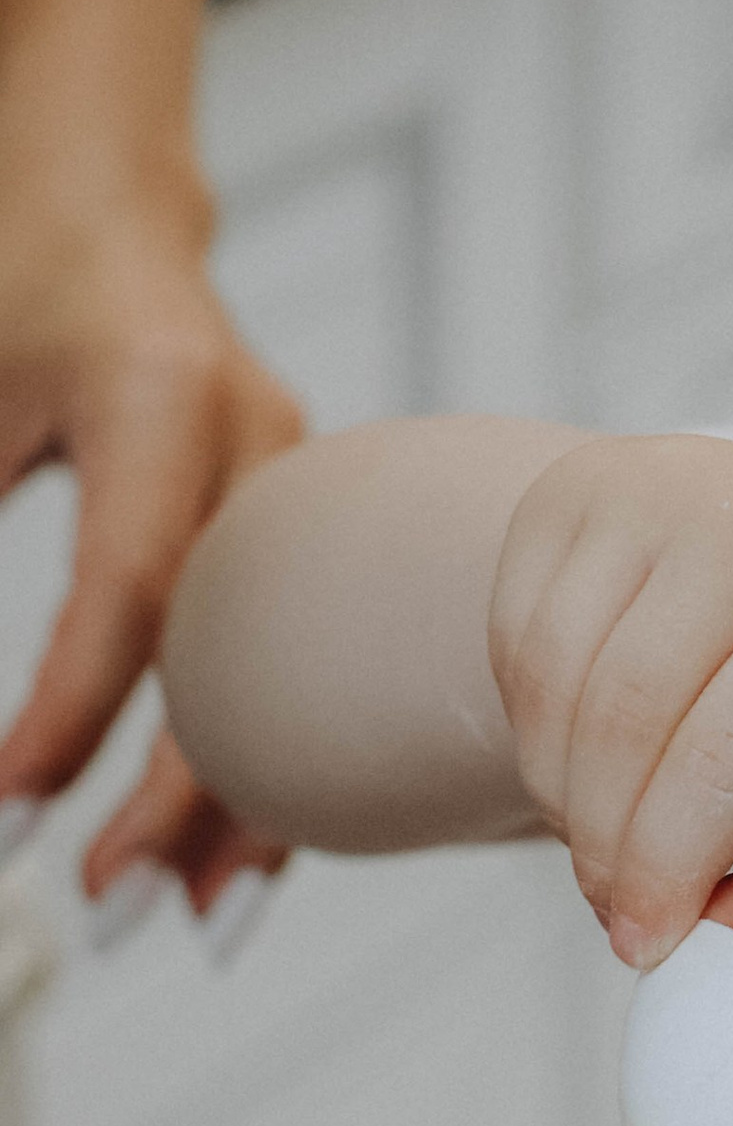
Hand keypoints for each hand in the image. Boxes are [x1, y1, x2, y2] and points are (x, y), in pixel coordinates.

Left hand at [0, 0, 305, 915]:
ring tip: (199, 920)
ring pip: (304, 670)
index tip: (12, 809)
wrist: (103, 205)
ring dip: (256, 802)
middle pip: (249, 649)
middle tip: (115, 907)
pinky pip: (309, 659)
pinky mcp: (310, 527)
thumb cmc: (25, 281)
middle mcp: (257, 440)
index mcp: (161, 394)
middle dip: (187, 797)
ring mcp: (302, 485)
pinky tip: (248, 851)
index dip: (73, 710)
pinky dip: (281, 756)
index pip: (132, 585)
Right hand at [489, 433, 732, 973]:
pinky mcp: (569, 492)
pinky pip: (514, 647)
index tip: (646, 945)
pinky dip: (539, 735)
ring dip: (564, 799)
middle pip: (625, 725)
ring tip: (617, 836)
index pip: (727, 756)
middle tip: (624, 913)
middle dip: (609, 848)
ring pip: (554, 690)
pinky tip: (594, 754)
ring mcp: (650, 489)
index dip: (669, 868)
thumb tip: (728, 955)